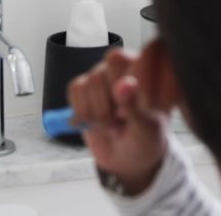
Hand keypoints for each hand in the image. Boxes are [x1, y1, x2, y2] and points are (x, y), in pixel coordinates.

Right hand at [68, 48, 166, 195]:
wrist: (129, 159)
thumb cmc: (145, 140)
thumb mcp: (145, 128)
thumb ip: (135, 106)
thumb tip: (124, 83)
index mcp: (144, 72)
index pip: (121, 61)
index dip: (118, 86)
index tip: (127, 112)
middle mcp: (122, 69)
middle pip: (100, 72)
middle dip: (106, 104)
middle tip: (120, 120)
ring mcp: (102, 78)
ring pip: (87, 84)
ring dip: (97, 114)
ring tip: (112, 126)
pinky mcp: (85, 90)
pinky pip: (74, 90)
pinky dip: (83, 113)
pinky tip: (96, 123)